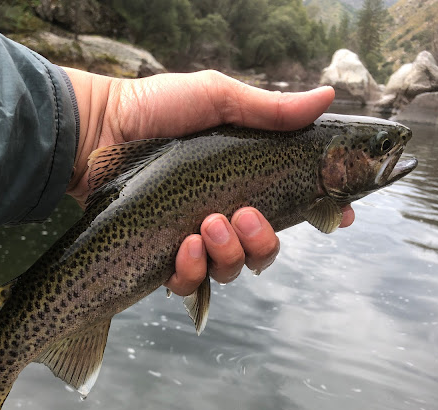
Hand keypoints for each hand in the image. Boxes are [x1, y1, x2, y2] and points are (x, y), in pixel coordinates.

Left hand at [62, 69, 353, 293]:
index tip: (338, 217)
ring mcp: (193, 238)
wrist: (99, 130)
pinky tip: (182, 247)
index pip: (293, 205)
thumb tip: (326, 97)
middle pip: (265, 251)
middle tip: (240, 215)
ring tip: (205, 226)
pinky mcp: (162, 256)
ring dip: (227, 254)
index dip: (320, 214)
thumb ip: (270, 108)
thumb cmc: (156, 108)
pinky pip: (190, 283)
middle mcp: (223, 213)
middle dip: (262, 241)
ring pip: (232, 270)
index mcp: (244, 179)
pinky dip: (191, 271)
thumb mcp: (216, 99)